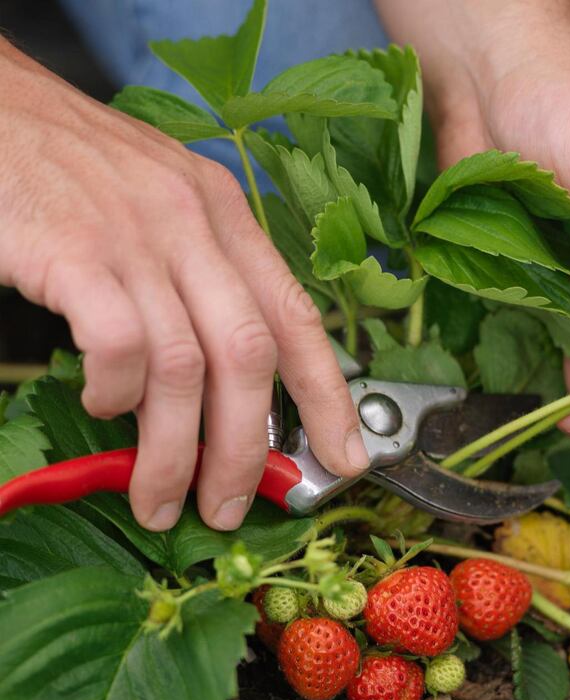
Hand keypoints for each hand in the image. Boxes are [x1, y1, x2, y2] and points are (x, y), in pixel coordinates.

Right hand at [0, 39, 368, 530]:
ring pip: (185, 366)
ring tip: (159, 498)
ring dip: (175, 450)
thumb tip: (230, 386)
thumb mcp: (165, 210)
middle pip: (250, 355)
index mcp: (227, 217)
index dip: (329, 396)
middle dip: (248, 448)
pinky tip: (103, 405)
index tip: (344, 458)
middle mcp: (195, 223)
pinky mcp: (73, 250)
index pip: (298, 317)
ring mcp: (136, 235)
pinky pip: (120, 345)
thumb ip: (204, 284)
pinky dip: (116, 392)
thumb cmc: (79, 171)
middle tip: (230, 507)